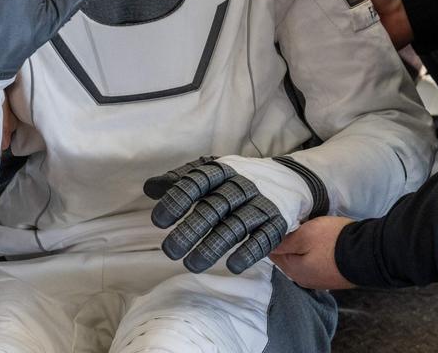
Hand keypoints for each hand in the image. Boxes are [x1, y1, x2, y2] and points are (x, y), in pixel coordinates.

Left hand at [144, 157, 288, 274]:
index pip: (196, 183)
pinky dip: (249, 252)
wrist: (287, 179)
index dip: (177, 201)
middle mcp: (241, 185)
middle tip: (169, 251)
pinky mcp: (277, 221)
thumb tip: (150, 188)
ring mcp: (261, 203)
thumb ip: (180, 179)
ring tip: (191, 265)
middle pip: (213, 208)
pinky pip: (263, 238)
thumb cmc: (236, 179)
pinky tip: (232, 266)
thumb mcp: (210, 172)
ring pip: (235, 226)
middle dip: (191, 230)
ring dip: (214, 246)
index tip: (158, 221)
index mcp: (221, 170)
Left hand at [269, 216, 355, 289]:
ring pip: (302, 258)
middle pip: (287, 256)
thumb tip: (267, 244)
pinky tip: (321, 241)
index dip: (275, 236)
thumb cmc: (334, 242)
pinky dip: (314, 251)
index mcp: (294, 271)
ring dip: (302, 246)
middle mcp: (304, 279)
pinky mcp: (332, 276)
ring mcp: (319, 279)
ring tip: (308, 229)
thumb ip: (283, 242)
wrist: (370, 253)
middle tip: (296, 223)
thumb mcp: (304, 235)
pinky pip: (315, 261)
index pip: (273, 252)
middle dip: (289, 241)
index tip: (279, 223)